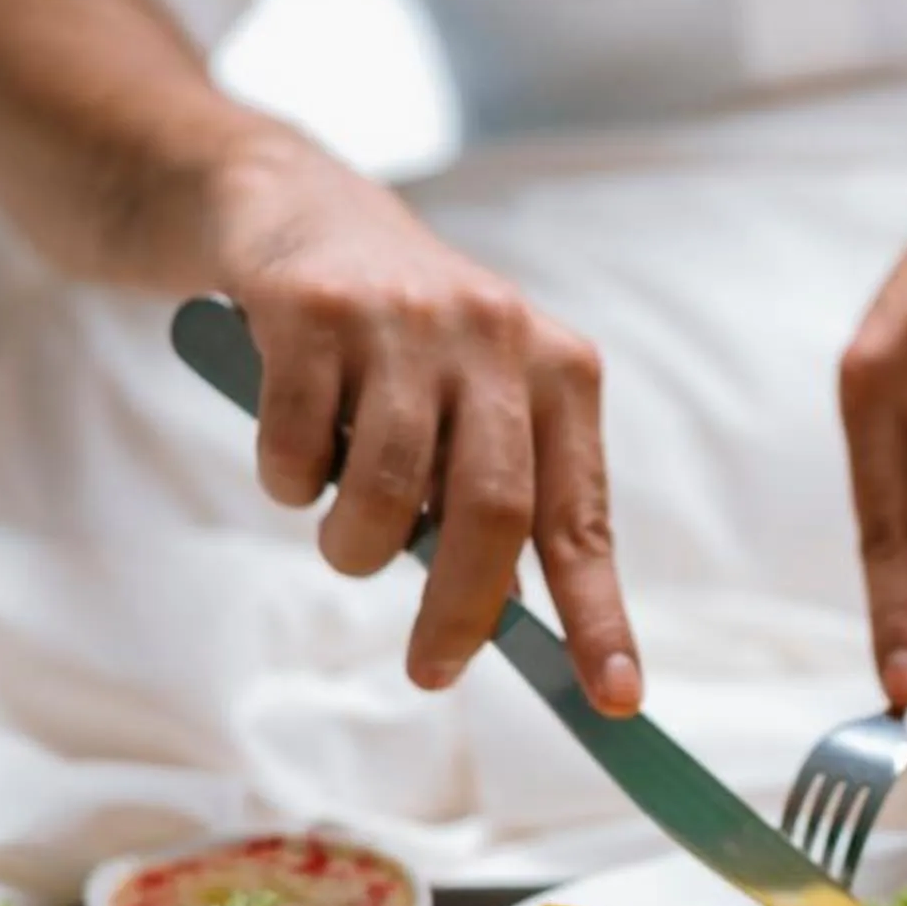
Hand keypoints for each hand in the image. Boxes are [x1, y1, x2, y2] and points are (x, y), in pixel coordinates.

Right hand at [210, 144, 639, 712]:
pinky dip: (291, 483)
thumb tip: (516, 619)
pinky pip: (301, 452)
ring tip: (345, 537)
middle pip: (495, 512)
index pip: (583, 517)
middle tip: (433, 670)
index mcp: (558, 370)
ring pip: (389, 493)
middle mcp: (495, 336)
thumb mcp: (477, 399)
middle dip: (462, 612)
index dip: (599, 615)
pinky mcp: (315, 311)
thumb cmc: (400, 339)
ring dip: (357, 548)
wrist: (295, 207)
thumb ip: (502, 494)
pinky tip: (295, 451)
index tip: (615, 698)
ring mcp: (405, 320)